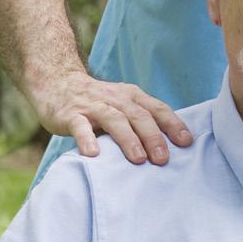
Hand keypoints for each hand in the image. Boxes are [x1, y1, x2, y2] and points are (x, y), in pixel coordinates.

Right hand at [33, 71, 192, 164]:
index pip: (157, 109)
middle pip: (139, 116)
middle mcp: (116, 98)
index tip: (186, 142)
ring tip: (138, 159)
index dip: (173, 124)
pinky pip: (80, 127)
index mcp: (132, 96)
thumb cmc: (97, 102)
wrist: (56, 82)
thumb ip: (141, 120)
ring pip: (114, 120)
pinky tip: (94, 154)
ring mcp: (93, 105)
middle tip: (164, 159)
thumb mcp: (122, 105)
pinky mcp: (70, 114)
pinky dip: (87, 139)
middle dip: (153, 137)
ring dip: (128, 139)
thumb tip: (168, 148)